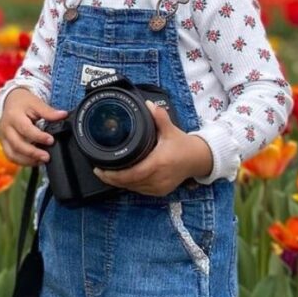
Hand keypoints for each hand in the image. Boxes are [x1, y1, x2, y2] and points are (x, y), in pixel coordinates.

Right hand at [0, 88, 67, 166]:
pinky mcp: (3, 144)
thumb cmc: (24, 102)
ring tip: (42, 161)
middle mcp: (5, 128)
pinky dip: (22, 161)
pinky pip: (11, 157)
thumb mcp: (36, 103)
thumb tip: (63, 115)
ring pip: (12, 154)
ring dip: (27, 161)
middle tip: (47, 157)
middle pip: (17, 145)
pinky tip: (34, 161)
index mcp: (13, 116)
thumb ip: (49, 111)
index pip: (25, 129)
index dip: (39, 137)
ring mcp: (2, 137)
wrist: (11, 101)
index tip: (51, 140)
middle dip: (33, 153)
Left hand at [93, 101, 213, 195]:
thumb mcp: (171, 129)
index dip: (114, 175)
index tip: (101, 169)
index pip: (132, 174)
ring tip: (107, 174)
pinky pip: (140, 190)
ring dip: (120, 183)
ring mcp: (159, 187)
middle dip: (112, 179)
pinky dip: (130, 185)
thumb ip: (159, 116)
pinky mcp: (160, 191)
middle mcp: (158, 178)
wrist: (198, 159)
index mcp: (159, 162)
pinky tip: (122, 179)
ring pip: (133, 188)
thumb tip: (148, 105)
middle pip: (129, 183)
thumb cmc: (183, 145)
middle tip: (99, 170)